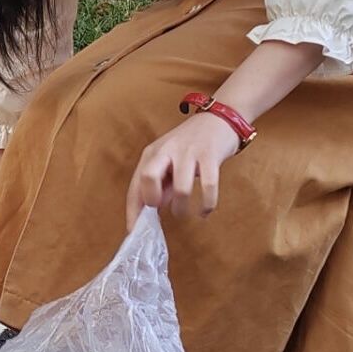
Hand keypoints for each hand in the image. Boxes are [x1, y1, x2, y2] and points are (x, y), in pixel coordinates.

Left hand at [125, 111, 240, 229]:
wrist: (219, 118)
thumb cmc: (191, 145)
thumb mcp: (169, 161)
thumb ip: (161, 184)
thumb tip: (152, 212)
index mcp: (152, 153)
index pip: (136, 185)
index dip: (132, 211)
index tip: (133, 232)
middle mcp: (167, 151)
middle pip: (148, 176)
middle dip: (153, 199)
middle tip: (160, 210)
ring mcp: (189, 152)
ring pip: (181, 188)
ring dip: (181, 208)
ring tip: (185, 212)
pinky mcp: (210, 155)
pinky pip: (209, 186)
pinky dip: (207, 204)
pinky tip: (205, 210)